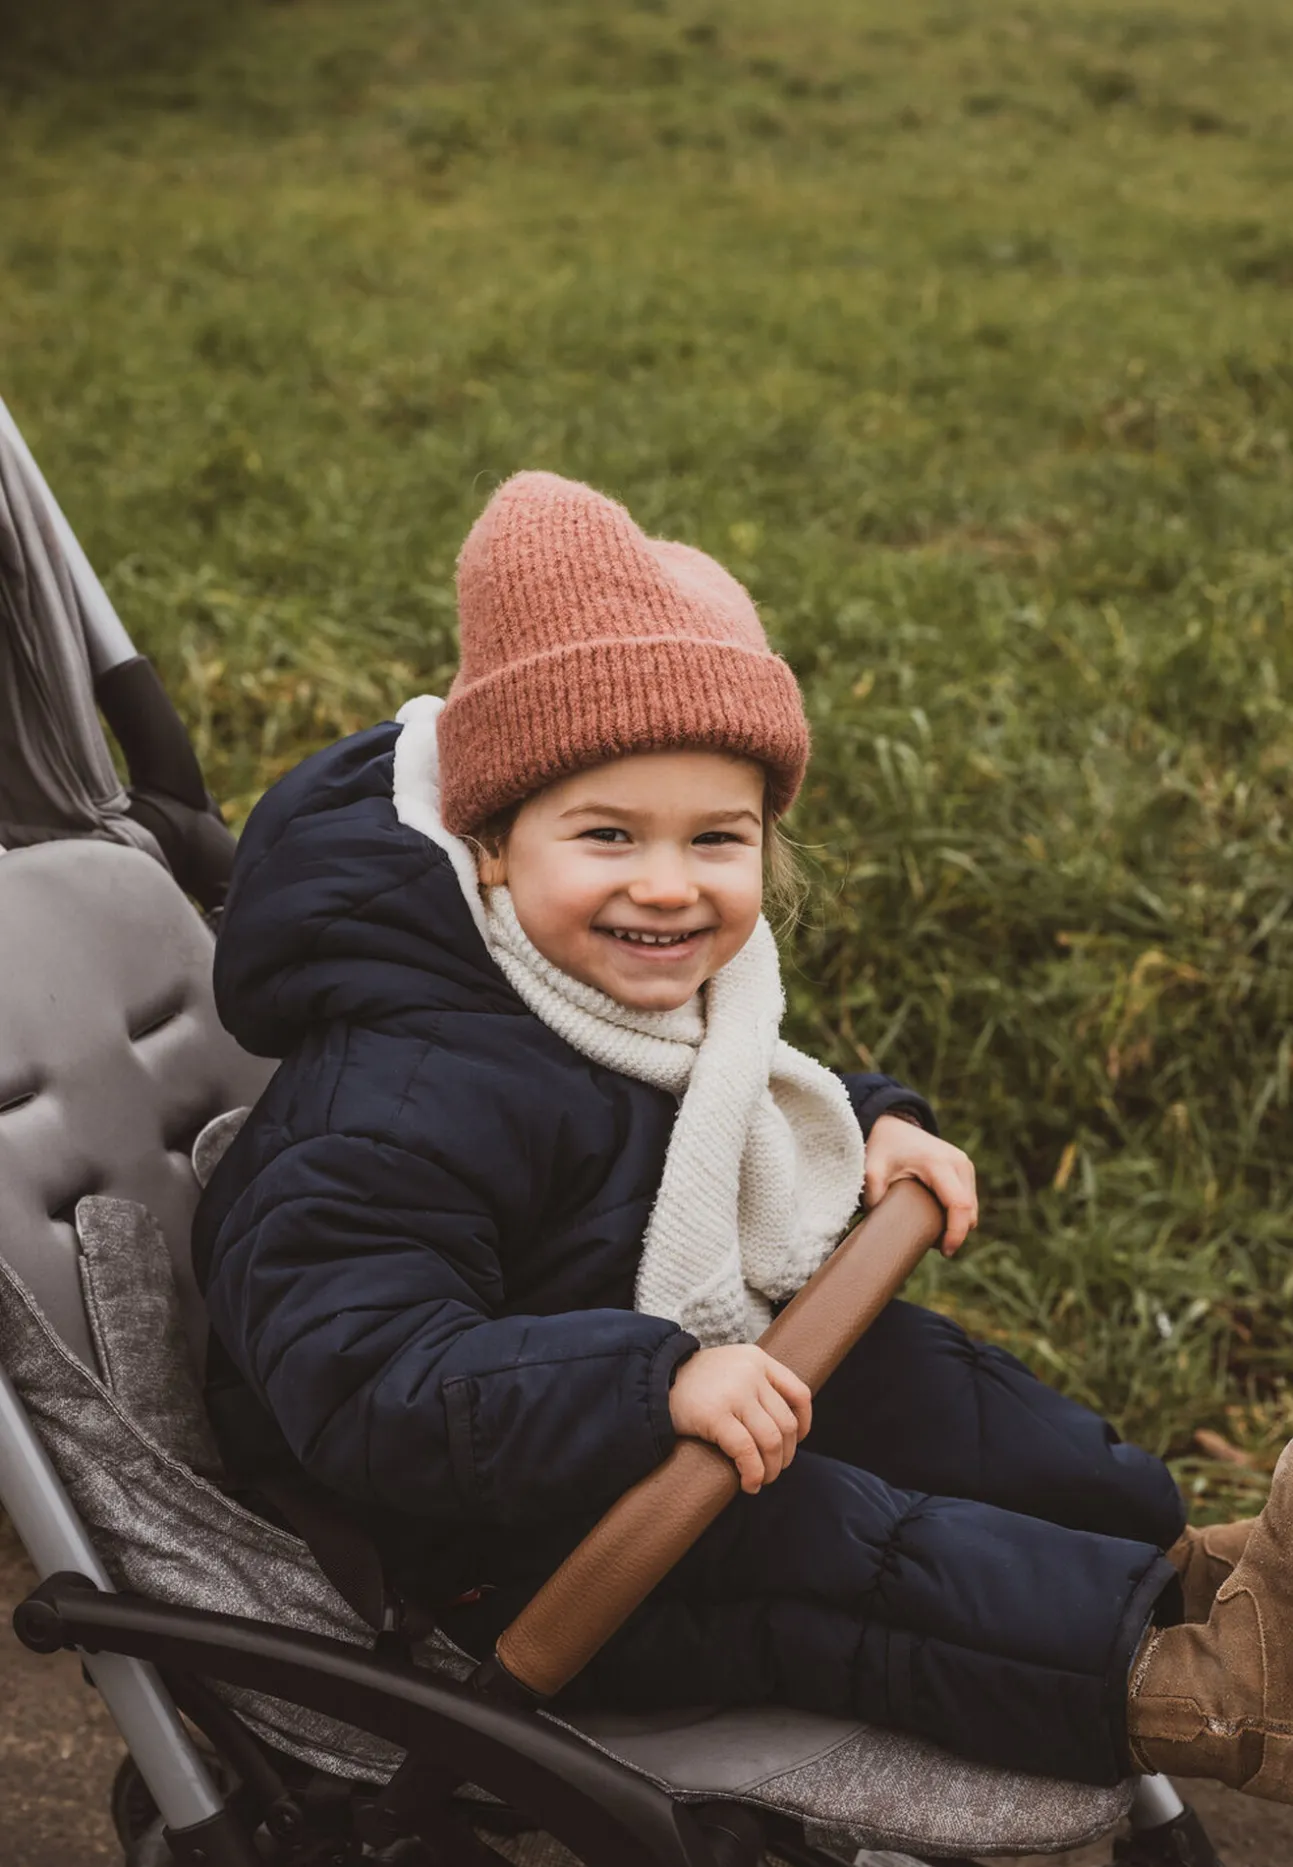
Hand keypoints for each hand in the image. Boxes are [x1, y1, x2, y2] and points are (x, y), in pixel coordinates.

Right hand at [669, 1344, 811, 1493]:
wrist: (651, 1379)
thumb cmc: (693, 1381)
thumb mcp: (730, 1368)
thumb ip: (756, 1384)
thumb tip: (784, 1426)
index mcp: (757, 1359)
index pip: (799, 1393)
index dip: (805, 1423)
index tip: (797, 1442)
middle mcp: (750, 1373)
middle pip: (787, 1423)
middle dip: (785, 1455)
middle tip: (774, 1470)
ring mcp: (734, 1393)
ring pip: (772, 1440)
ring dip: (771, 1469)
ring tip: (761, 1480)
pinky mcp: (715, 1415)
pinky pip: (746, 1451)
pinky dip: (753, 1473)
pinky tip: (748, 1483)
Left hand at [865, 1114, 977, 1257]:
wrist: (894, 1125)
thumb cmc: (882, 1148)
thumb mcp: (871, 1169)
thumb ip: (873, 1194)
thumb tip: (881, 1224)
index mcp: (938, 1163)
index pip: (959, 1205)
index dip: (956, 1233)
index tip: (946, 1252)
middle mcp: (958, 1162)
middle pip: (969, 1211)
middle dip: (955, 1233)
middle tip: (931, 1244)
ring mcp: (964, 1164)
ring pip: (972, 1207)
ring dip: (958, 1224)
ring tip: (932, 1232)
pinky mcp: (965, 1168)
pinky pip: (969, 1199)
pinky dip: (958, 1213)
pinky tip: (938, 1218)